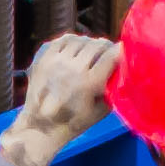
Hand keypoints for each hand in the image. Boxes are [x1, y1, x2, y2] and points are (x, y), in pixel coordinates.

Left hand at [5, 32, 126, 151]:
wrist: (41, 125)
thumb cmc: (74, 122)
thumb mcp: (101, 111)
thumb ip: (113, 90)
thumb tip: (123, 72)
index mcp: (89, 83)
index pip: (110, 56)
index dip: (120, 51)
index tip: (123, 50)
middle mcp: (73, 68)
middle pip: (96, 45)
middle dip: (106, 46)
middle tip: (109, 50)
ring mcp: (57, 61)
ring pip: (80, 40)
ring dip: (90, 43)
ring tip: (93, 49)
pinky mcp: (44, 59)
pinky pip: (62, 40)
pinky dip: (73, 41)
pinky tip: (77, 46)